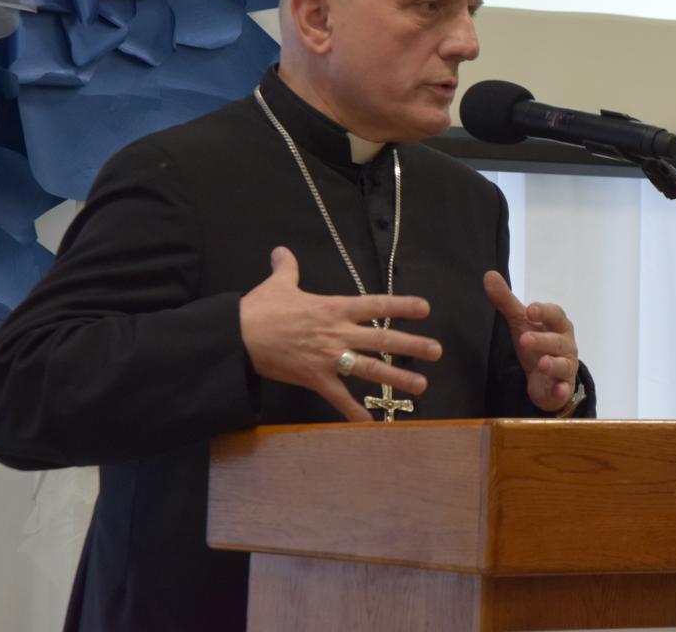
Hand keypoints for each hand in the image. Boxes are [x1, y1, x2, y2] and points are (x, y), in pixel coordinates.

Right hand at [240, 247, 440, 420]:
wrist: (238, 337)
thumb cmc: (259, 309)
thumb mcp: (277, 284)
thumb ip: (286, 268)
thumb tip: (281, 251)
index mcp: (333, 308)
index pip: (375, 305)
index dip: (401, 306)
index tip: (425, 308)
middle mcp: (338, 333)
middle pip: (382, 339)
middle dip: (412, 345)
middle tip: (437, 351)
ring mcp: (329, 358)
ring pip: (370, 369)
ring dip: (397, 378)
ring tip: (421, 385)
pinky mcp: (315, 379)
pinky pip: (339, 398)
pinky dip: (354, 413)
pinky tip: (371, 424)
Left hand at [483, 270, 577, 412]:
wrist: (548, 377)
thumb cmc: (537, 343)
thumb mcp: (520, 322)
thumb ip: (506, 301)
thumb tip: (488, 275)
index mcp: (557, 324)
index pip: (555, 314)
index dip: (544, 312)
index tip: (530, 310)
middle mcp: (566, 344)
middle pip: (557, 340)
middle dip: (542, 340)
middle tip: (524, 339)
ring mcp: (566, 366)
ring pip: (563, 364)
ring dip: (553, 364)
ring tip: (542, 364)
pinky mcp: (562, 387)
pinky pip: (564, 388)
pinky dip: (562, 390)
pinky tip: (558, 391)